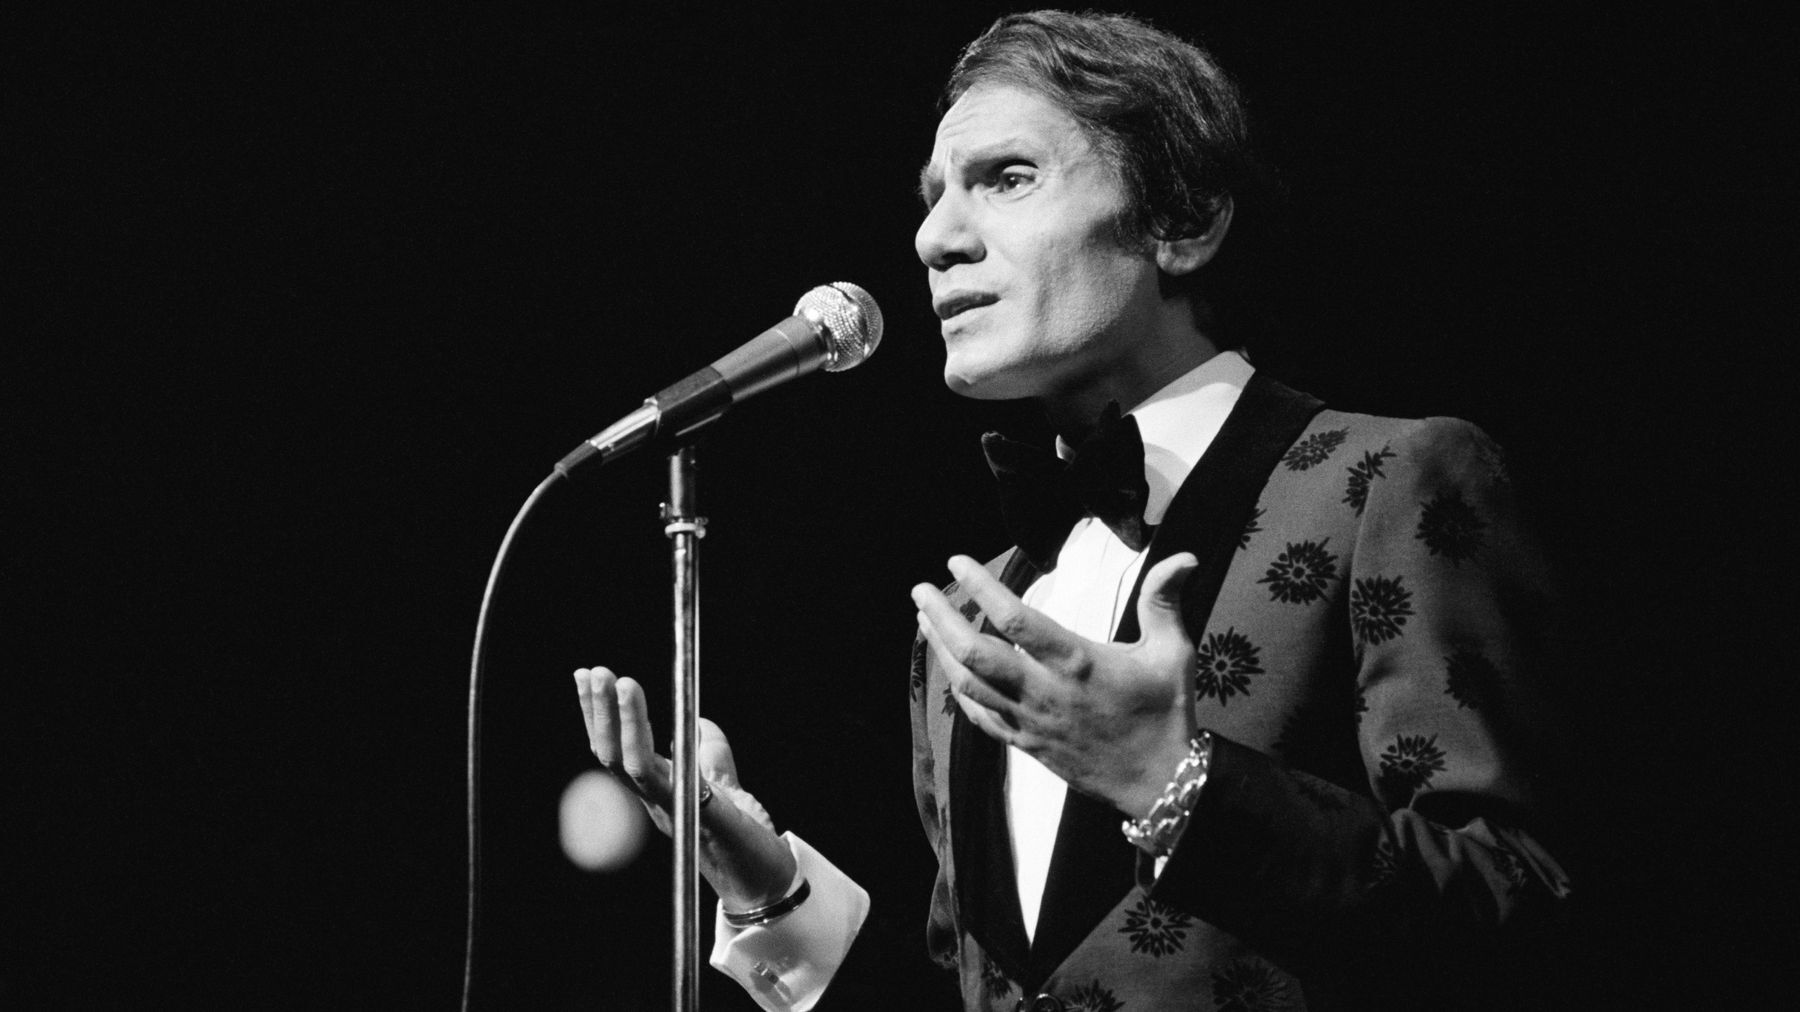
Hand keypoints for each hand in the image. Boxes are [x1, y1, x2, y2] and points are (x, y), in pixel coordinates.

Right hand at [574, 667, 796, 909]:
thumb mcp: (726, 783)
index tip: (586, 675)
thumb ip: (710, 754)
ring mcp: (676, 811)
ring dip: (626, 722)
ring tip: (621, 682)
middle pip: (614, 757)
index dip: (596, 715)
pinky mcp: (705, 819)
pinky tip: (673, 721)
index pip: (616, 750)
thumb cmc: (745, 836)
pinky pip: (673, 783)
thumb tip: (699, 720)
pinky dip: (660, 746)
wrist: (769, 881)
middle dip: (600, 712)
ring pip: (635, 766)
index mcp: (658, 792)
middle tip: (594, 672)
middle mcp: (657, 803)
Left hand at [911, 553, 1200, 817]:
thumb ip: (1166, 600)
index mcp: (1078, 664)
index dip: (981, 588)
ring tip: (924, 618)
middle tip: (919, 589)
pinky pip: (980, 716)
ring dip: (941, 650)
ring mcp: (1030, 721)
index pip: (1016, 620)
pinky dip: (958, 689)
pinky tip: (950, 668)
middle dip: (941, 618)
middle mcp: (1045, 692)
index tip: (956, 561)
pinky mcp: (1026, 744)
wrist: (1161, 783)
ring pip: (969, 685)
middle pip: (975, 653)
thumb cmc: (1166, 713)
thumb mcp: (1174, 653)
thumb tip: (1185, 556)